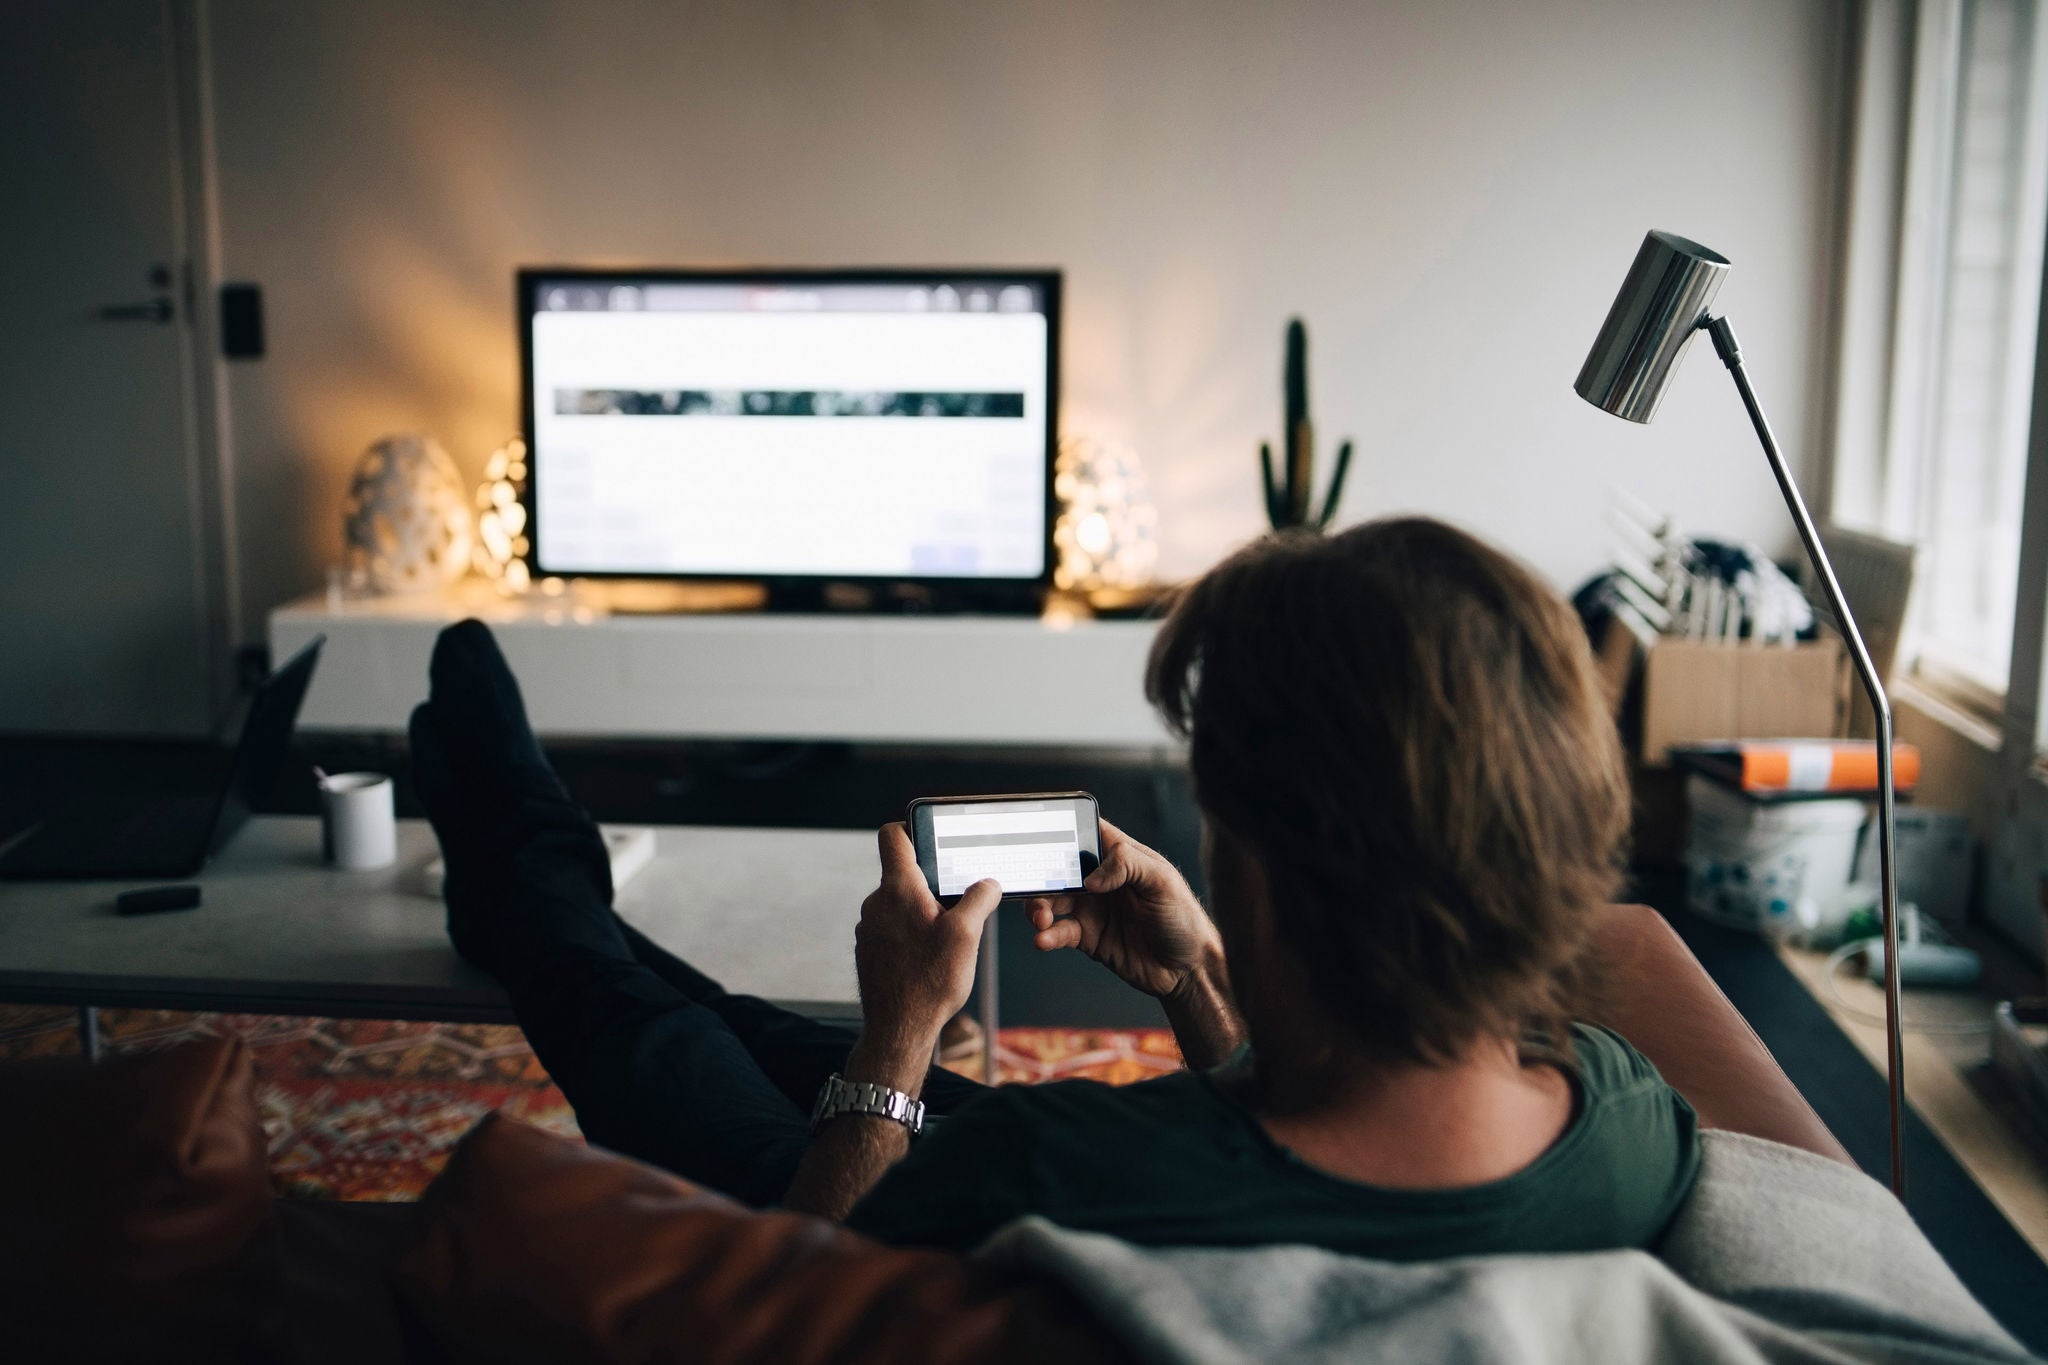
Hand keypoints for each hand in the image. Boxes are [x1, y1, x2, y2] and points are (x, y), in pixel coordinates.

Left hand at [851, 823, 999, 1086]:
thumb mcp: (967, 935)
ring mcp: (869, 927)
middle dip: (931, 883)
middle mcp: (876, 903)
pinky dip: (910, 933)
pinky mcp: (869, 949)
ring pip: (899, 904)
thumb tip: (988, 883)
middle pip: (904, 874)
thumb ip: (979, 899)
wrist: (899, 1029)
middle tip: (958, 903)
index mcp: (898, 889)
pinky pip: (892, 928)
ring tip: (946, 938)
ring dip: (921, 912)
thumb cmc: (930, 982)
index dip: (912, 828)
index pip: (893, 836)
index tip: (932, 837)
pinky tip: (929, 957)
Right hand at [1025, 820, 1220, 1001]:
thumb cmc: (1184, 918)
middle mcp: (1102, 881)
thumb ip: (1128, 865)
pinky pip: (1059, 932)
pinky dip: (1047, 935)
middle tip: (1034, 887)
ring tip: (1041, 919)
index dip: (1063, 830)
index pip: (1086, 834)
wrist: (1187, 970)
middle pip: (1059, 868)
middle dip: (1042, 875)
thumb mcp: (1163, 881)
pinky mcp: (1088, 938)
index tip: (1039, 836)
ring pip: (1052, 901)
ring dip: (1039, 907)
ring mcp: (1092, 910)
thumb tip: (1091, 877)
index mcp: (1121, 858)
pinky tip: (1044, 939)